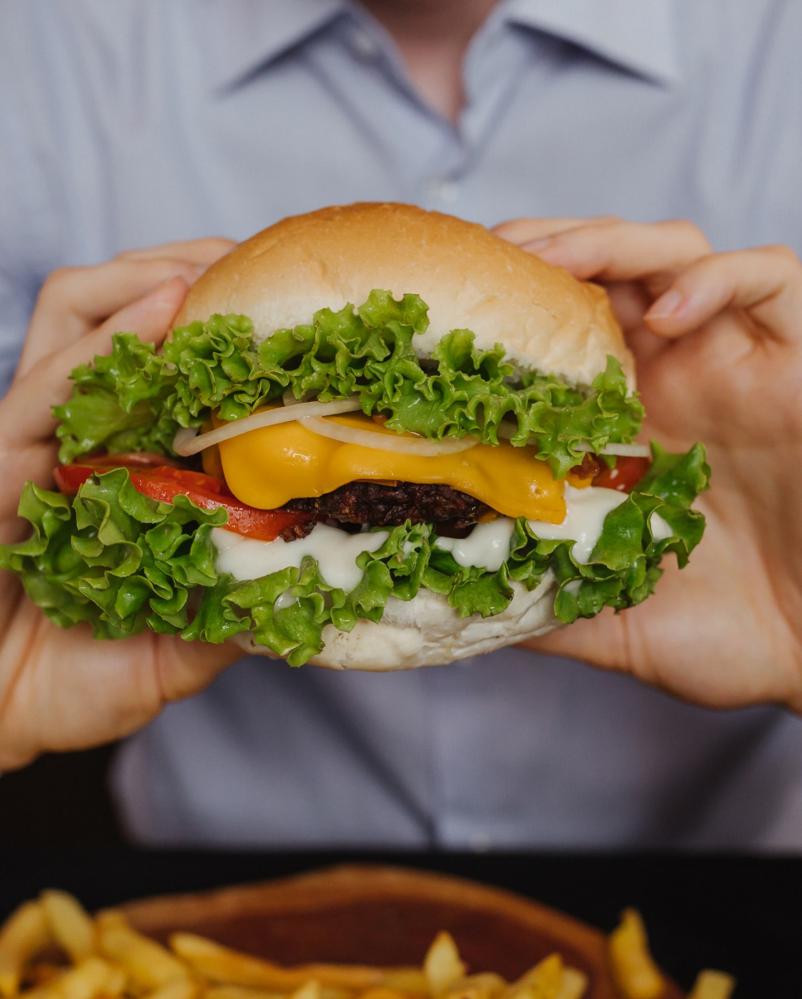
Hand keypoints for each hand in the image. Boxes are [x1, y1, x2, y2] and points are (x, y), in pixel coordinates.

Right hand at [0, 239, 240, 769]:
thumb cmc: (82, 677)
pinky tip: (163, 312)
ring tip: (215, 267)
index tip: (286, 295)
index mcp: (119, 458)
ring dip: (145, 278)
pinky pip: (45, 387)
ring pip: (73, 317)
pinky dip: (106, 345)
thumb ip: (241, 602)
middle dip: (184, 267)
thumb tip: (322, 576)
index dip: (218, 316)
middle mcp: (73, 433)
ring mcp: (28, 440)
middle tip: (253, 256)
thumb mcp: (189, 640)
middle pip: (113, 307)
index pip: (164, 357)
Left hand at [495, 217, 801, 711]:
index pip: (559, 328)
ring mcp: (737, 361)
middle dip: (544, 250)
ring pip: (675, 253)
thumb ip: (540, 598)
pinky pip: (770, 279)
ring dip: (610, 243)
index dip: (508, 304)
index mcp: (623, 422)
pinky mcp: (800, 359)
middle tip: (487, 255)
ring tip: (555, 262)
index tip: (444, 303)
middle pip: (605, 269)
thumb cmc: (730, 633)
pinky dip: (716, 279)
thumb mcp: (609, 617)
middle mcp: (675, 377)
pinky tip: (667, 314)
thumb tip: (456, 598)